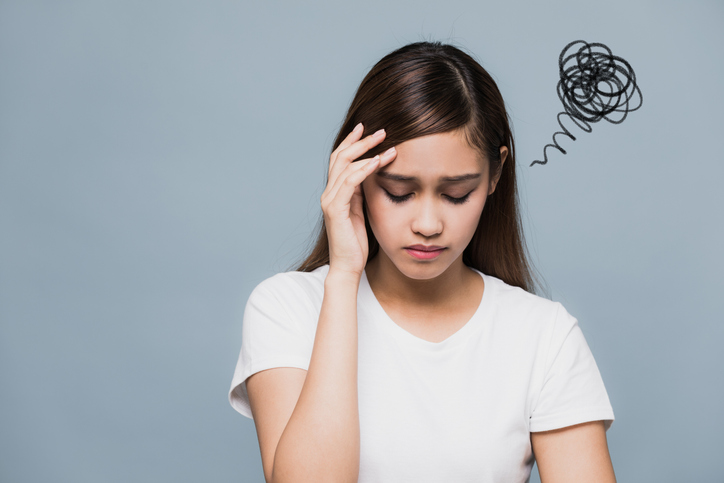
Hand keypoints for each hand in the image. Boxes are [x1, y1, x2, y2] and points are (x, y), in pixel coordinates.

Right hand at [320, 123, 396, 277]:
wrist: (348, 266)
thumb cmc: (357, 242)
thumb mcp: (361, 210)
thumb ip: (362, 192)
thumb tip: (372, 172)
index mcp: (335, 192)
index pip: (340, 160)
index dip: (352, 142)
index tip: (366, 128)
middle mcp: (329, 193)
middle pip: (340, 157)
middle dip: (361, 141)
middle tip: (381, 130)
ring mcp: (330, 201)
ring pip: (345, 166)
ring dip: (367, 152)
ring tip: (386, 143)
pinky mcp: (335, 210)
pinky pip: (349, 183)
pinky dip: (363, 170)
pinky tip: (377, 162)